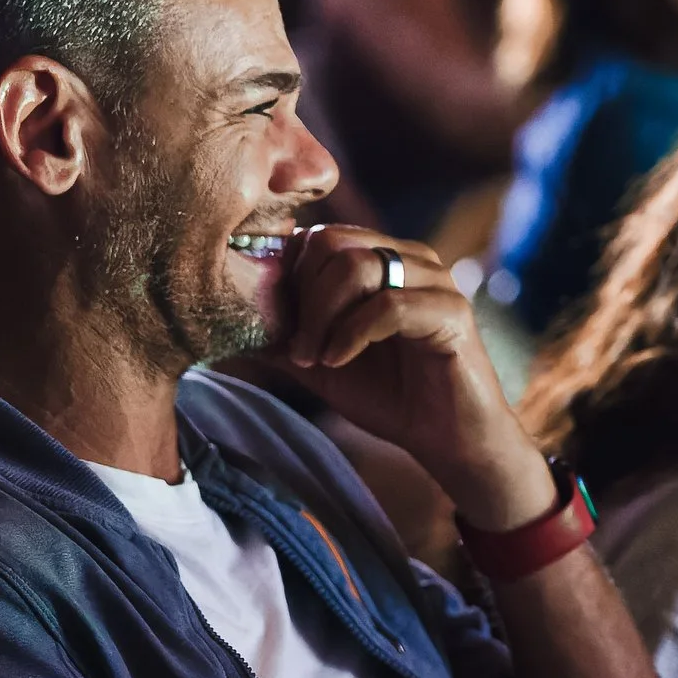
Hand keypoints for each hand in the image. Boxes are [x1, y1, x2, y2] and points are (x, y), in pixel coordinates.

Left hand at [267, 225, 554, 529]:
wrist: (449, 441)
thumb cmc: (392, 398)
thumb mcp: (322, 362)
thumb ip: (283, 335)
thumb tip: (225, 320)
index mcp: (382, 259)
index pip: (317, 236)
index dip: (287, 277)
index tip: (280, 328)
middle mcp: (410, 258)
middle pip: (331, 242)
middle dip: (302, 298)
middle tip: (299, 349)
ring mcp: (435, 281)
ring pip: (356, 267)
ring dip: (322, 317)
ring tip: (318, 358)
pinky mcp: (453, 311)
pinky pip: (387, 305)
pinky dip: (351, 335)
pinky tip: (340, 361)